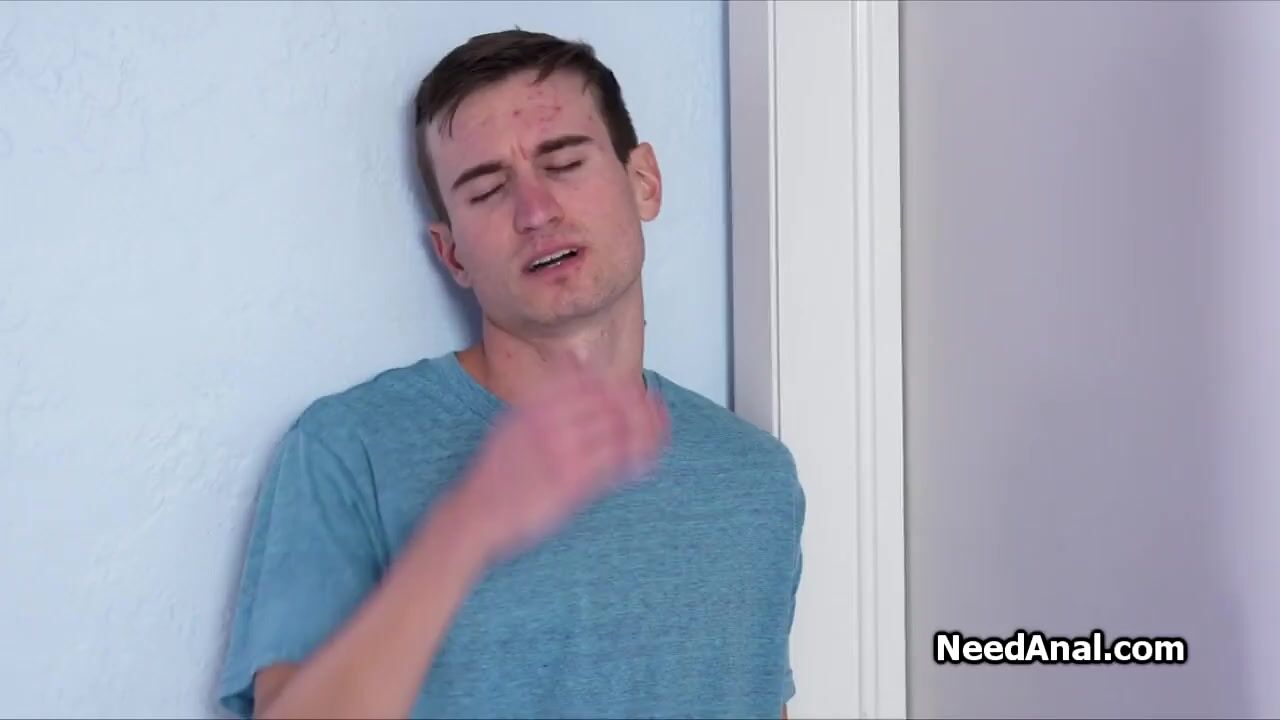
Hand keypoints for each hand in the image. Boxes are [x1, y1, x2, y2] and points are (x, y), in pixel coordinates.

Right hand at [449, 362, 669, 562]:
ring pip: (617, 431)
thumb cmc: (495, 473)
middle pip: (609, 402)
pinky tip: (646, 459)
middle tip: (654, 407)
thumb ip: (543, 394)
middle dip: (637, 403)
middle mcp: (550, 423)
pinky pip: (613, 464)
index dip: (618, 383)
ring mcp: (562, 452)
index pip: (589, 381)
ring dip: (643, 428)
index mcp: (535, 405)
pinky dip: (635, 458)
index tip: (635, 389)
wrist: (476, 512)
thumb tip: (572, 364)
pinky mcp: (571, 483)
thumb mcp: (512, 422)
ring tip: (657, 430)